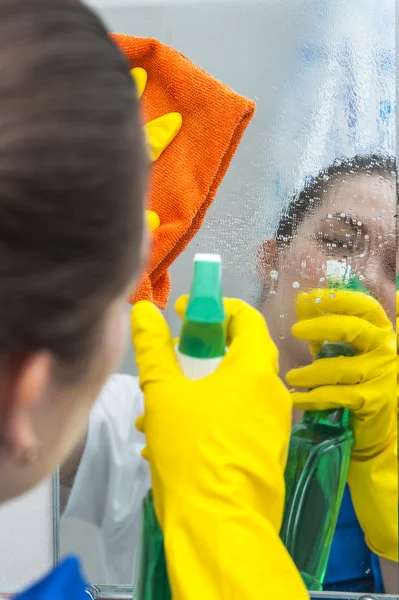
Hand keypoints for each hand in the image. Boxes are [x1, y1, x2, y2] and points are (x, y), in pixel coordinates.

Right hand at [131, 298, 307, 599]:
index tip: (184, 316)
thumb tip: (143, 310)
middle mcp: (272, 391)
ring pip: (235, 389)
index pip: (246, 318)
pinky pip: (239, 418)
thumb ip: (153, 348)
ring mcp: (273, 423)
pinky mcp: (267, 449)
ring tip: (159, 409)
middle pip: (239, 353)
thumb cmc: (191, 451)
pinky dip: (211, 414)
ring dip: (199, 388)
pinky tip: (175, 439)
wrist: (219, 524)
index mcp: (254, 369)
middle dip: (200, 354)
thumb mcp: (163, 394)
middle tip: (171, 363)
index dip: (213, 309)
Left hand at [286, 289, 395, 460]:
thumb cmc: (352, 380)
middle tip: (295, 330)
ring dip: (312, 372)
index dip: (340, 299)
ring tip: (291, 377)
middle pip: (354, 329)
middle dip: (322, 326)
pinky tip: (297, 399)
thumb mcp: (337, 348)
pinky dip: (315, 397)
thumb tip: (302, 300)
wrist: (372, 425)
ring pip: (342, 368)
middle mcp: (386, 349)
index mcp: (379, 330)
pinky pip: (339, 395)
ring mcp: (383, 374)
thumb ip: (322, 326)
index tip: (312, 297)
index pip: (364, 306)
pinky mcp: (375, 400)